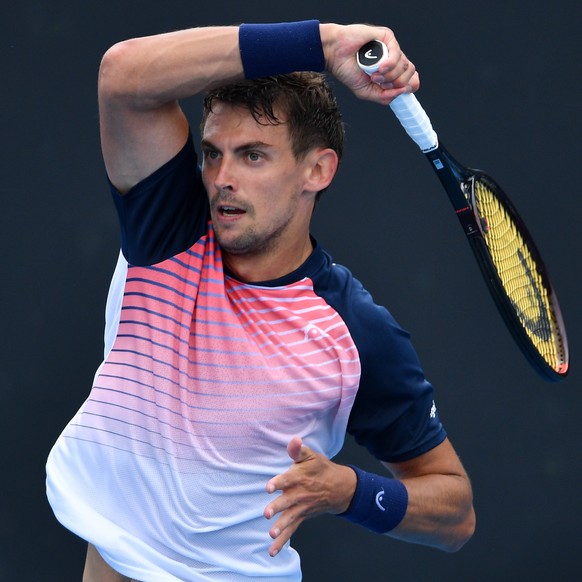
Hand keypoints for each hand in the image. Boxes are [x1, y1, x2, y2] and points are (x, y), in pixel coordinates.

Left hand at [264, 436, 356, 556]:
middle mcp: (300, 493)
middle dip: (277, 507)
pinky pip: (292, 530)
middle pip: (287, 501)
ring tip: (271, 533)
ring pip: (290, 518)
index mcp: (300, 476)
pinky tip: (272, 551)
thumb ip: (298, 450)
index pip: (288, 479)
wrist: (339, 488)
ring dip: (281, 526)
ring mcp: (301, 507)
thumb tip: (293, 440)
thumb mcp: (311, 455)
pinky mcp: (302, 516)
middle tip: (267, 513)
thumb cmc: (320, 468)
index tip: (269, 487)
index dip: (278, 482)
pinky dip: (282, 541)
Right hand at [320, 23, 419, 105]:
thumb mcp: (366, 92)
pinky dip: (390, 64)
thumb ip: (384, 97)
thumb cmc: (347, 71)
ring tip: (374, 74)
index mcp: (391, 73)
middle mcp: (394, 60)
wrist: (335, 55)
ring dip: (389, 75)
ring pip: (405, 65)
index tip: (397, 90)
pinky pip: (397, 54)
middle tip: (379, 82)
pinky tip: (379, 67)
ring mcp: (391, 49)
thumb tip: (402, 91)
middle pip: (410, 74)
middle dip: (395, 83)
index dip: (409, 86)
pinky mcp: (387, 37)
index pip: (412, 80)